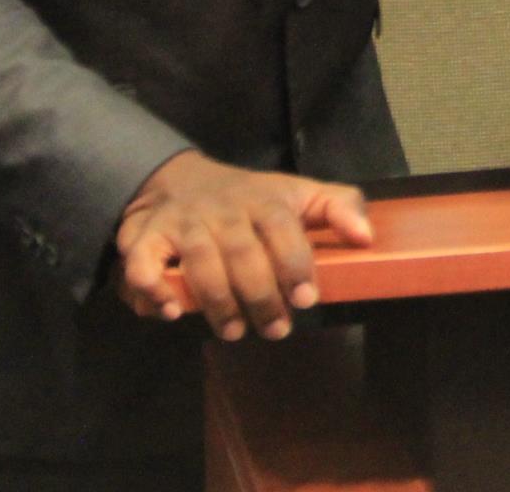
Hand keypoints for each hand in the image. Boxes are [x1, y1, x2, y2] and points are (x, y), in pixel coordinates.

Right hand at [115, 149, 371, 341]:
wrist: (178, 178)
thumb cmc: (250, 199)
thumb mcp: (299, 193)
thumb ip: (339, 207)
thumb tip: (367, 237)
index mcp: (263, 199)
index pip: (281, 227)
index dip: (294, 262)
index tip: (307, 298)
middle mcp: (223, 209)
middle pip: (242, 251)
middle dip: (260, 295)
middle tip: (275, 329)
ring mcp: (183, 222)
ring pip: (199, 260)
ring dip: (217, 300)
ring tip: (234, 330)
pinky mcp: (145, 237)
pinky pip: (142, 262)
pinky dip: (152, 287)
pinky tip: (170, 311)